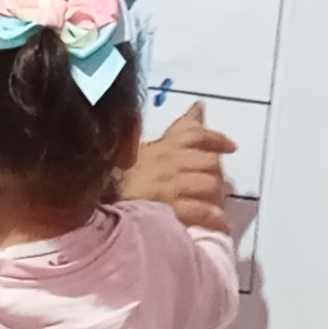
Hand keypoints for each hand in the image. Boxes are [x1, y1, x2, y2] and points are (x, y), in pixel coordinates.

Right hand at [120, 103, 236, 232]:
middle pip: (209, 162)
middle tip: (215, 186)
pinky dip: (214, 217)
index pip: (195, 134)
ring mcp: (169, 186)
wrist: (96, 207)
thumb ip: (177, 129)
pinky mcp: (170, 210)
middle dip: (216, 174)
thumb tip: (200, 106)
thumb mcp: (144, 148)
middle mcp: (168, 162)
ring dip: (216, 196)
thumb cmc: (117, 179)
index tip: (230, 147)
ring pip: (209, 184)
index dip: (216, 139)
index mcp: (161, 146)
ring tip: (215, 205)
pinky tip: (217, 222)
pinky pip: (203, 211)